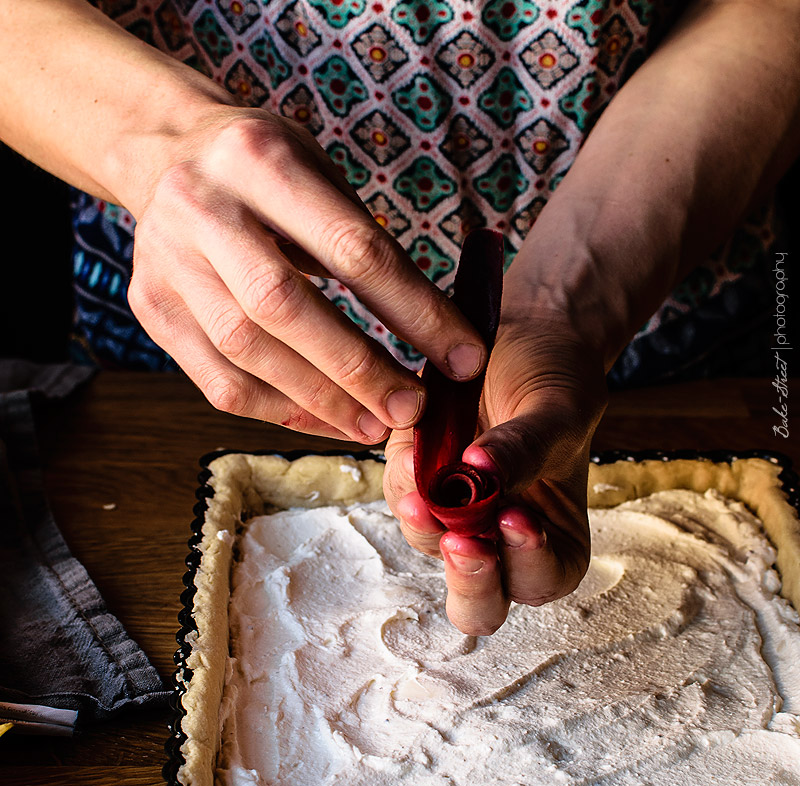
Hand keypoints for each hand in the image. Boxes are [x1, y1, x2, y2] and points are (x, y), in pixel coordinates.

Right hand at [125, 108, 485, 439]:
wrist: (164, 153)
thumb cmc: (266, 170)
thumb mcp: (318, 170)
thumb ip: (367, 242)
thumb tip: (438, 334)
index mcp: (259, 158)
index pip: (351, 246)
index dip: (414, 310)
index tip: (463, 356)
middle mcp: (202, 207)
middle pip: (283, 305)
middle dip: (357, 368)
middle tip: (412, 408)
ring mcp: (166, 262)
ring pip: (247, 352)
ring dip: (320, 400)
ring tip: (374, 425)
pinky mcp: (152, 308)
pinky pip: (220, 382)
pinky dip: (281, 411)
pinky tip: (326, 420)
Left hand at [383, 314, 606, 633]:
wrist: (519, 337)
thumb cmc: (555, 379)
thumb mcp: (557, 408)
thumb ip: (526, 447)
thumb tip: (481, 471)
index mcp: (555, 539)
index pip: (544, 580)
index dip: (529, 563)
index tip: (516, 517)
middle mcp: (502, 542)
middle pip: (479, 603)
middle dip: (468, 581)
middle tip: (460, 542)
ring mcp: (456, 518)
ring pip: (430, 546)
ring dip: (425, 519)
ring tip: (426, 466)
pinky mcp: (419, 486)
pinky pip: (402, 499)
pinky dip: (403, 482)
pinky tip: (411, 450)